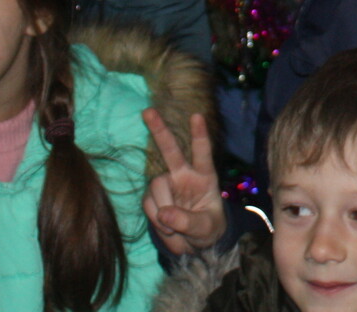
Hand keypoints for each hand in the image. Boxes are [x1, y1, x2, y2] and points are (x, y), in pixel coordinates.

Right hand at [142, 109, 225, 254]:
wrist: (195, 244)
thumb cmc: (208, 229)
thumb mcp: (205, 228)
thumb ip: (187, 221)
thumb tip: (164, 214)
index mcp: (205, 176)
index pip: (202, 152)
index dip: (199, 134)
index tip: (197, 116)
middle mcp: (184, 175)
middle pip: (171, 150)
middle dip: (159, 130)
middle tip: (148, 111)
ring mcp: (168, 185)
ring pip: (156, 186)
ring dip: (162, 208)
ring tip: (175, 228)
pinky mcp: (154, 198)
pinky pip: (148, 203)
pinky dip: (155, 218)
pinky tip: (167, 228)